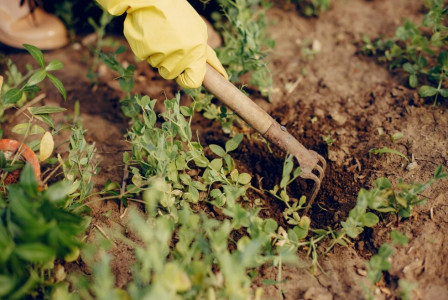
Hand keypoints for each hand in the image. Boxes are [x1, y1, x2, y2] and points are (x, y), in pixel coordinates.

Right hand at [96, 0, 227, 87]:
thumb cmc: (178, 15)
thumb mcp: (198, 31)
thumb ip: (204, 53)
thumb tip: (216, 73)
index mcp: (196, 51)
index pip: (193, 81)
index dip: (188, 80)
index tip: (184, 74)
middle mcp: (179, 55)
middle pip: (171, 74)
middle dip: (170, 63)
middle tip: (169, 44)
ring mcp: (160, 54)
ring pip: (158, 66)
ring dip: (158, 55)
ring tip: (160, 36)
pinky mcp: (143, 50)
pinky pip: (145, 57)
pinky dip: (146, 48)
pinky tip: (150, 33)